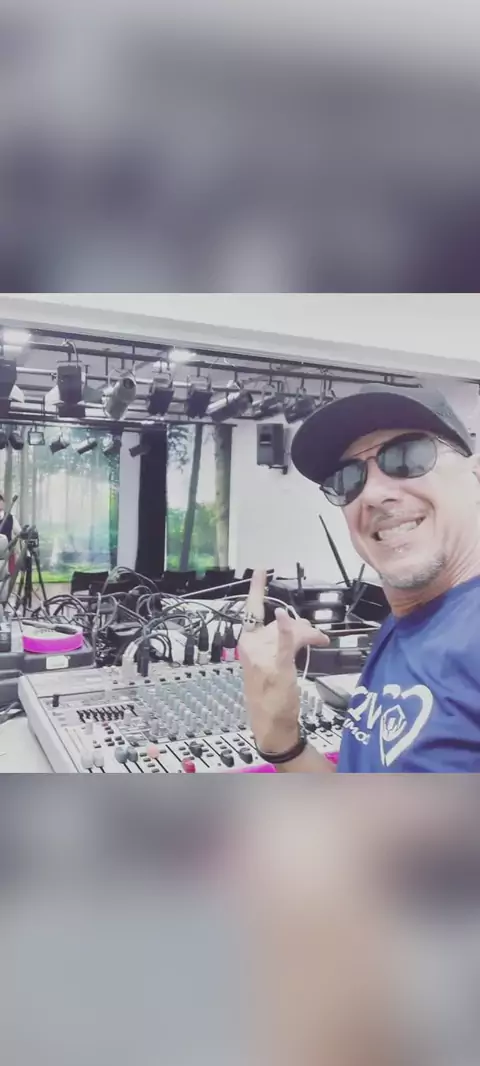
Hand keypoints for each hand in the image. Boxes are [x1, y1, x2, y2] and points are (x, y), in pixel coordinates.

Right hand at [238, 570, 328, 753]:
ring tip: (318, 640)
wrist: (270, 724)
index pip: (251, 611)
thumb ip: (277, 640)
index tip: (261, 569)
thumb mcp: (269, 663)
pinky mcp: (277, 665)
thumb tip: (294, 624)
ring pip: (291, 630)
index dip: (257, 589)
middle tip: (315, 635)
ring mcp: (263, 655)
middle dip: (300, 626)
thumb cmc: (270, 695)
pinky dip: (289, 632)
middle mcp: (250, 646)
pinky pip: (286, 642)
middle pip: (280, 621)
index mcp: (246, 643)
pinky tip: (292, 624)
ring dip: (308, 633)